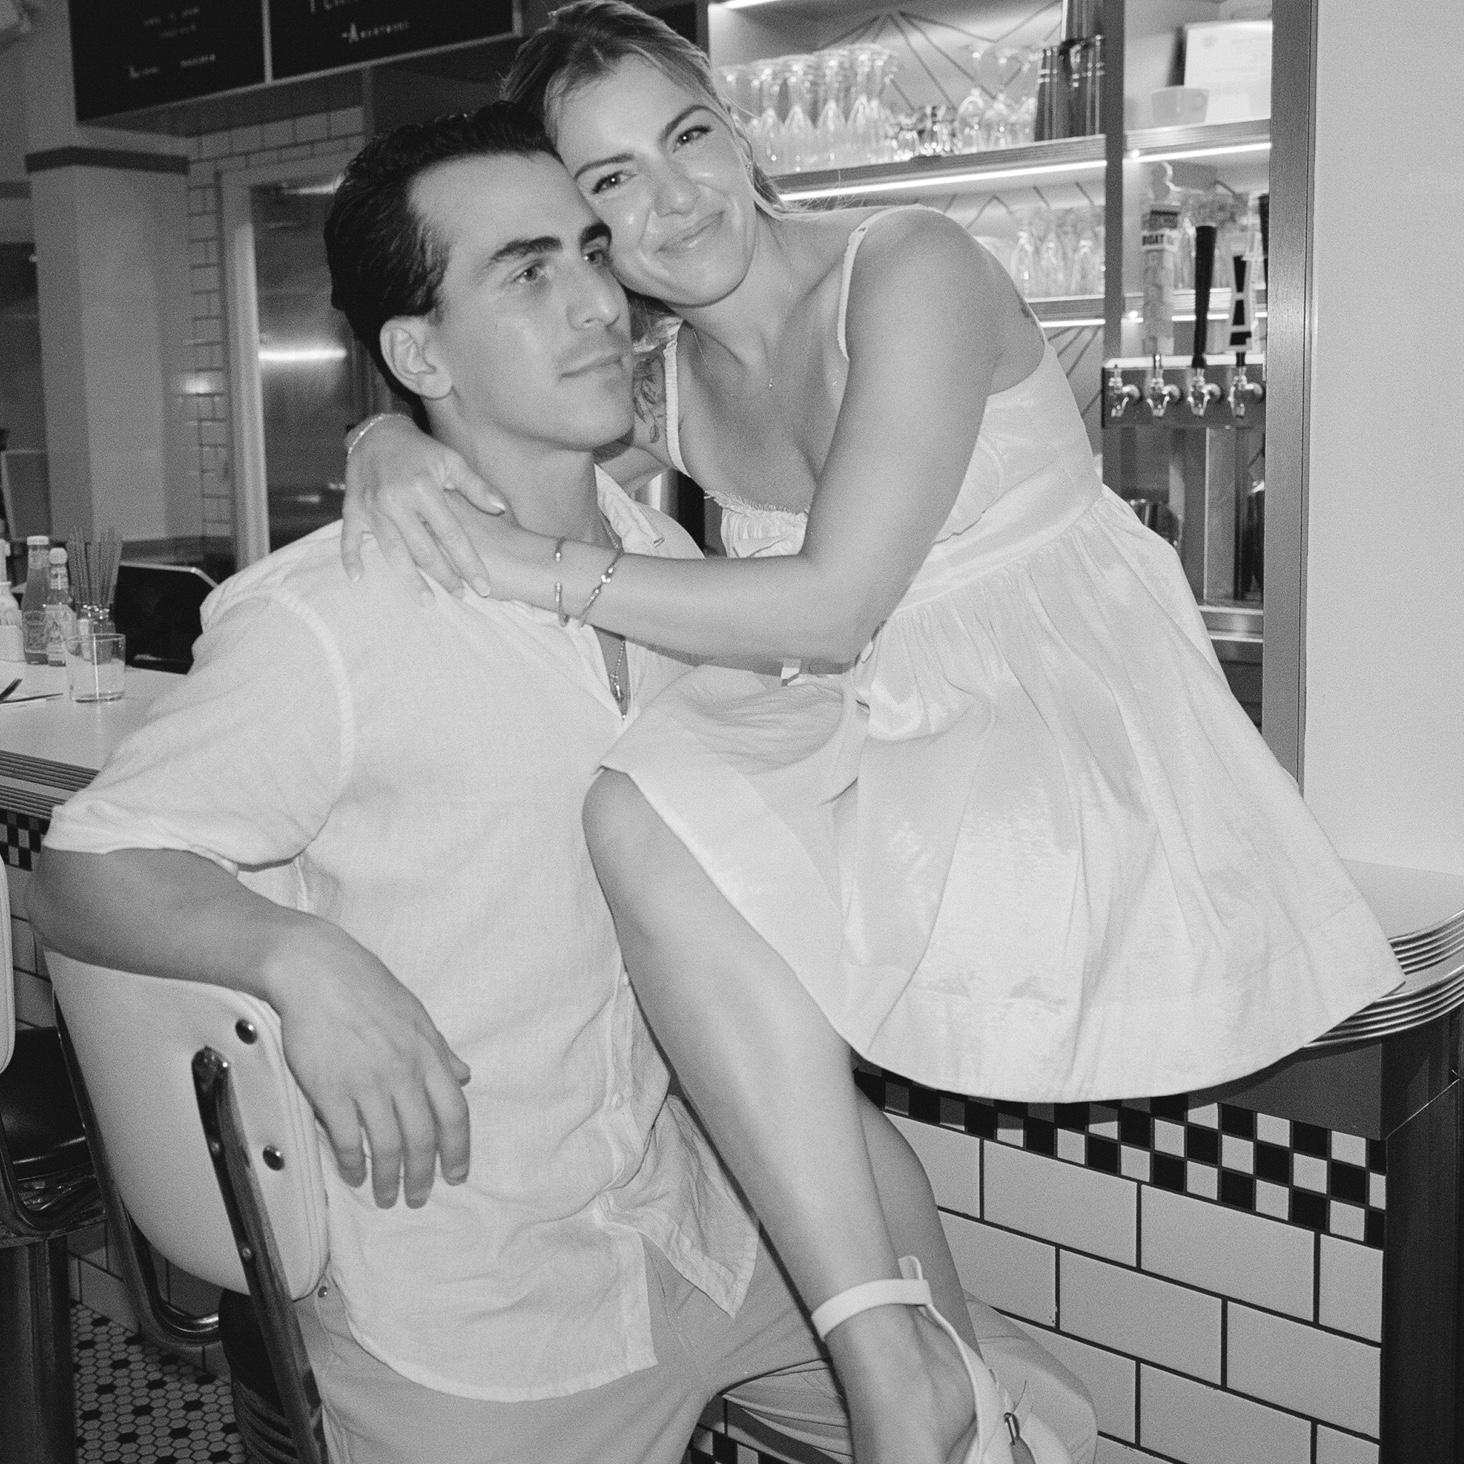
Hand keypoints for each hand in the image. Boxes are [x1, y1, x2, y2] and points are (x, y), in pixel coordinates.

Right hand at [265, 924, 471, 1208]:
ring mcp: (366, 1082)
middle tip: (418, 1198)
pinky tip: (353, 1173)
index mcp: (427, 1055)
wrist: (318, 971)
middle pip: (422, 1137)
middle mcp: (402, 1072)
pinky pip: (346, 1137)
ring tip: (386, 1195)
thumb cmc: (368, 989)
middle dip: (423, 1175)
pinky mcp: (330, 1089)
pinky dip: (352, 1162)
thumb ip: (441, 1051)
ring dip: (388, 1178)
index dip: (458, 1149)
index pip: (454, 1113)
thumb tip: (465, 1077)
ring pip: (386, 1144)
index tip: (456, 1175)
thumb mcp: (417, 1015)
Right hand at [341, 415, 505, 602]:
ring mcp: (371, 506)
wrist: (377, 432)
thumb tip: (501, 509)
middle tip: (461, 597)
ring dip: (410, 579)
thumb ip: (476, 487)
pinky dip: (351, 558)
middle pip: (423, 549)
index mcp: (423, 489)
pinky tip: (358, 579)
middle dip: (444, 576)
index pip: (452, 535)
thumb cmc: (421, 450)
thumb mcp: (451, 461)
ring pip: (392, 552)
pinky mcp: (352, 508)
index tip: (483, 586)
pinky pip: (349, 537)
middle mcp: (396, 500)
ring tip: (427, 601)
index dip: (469, 562)